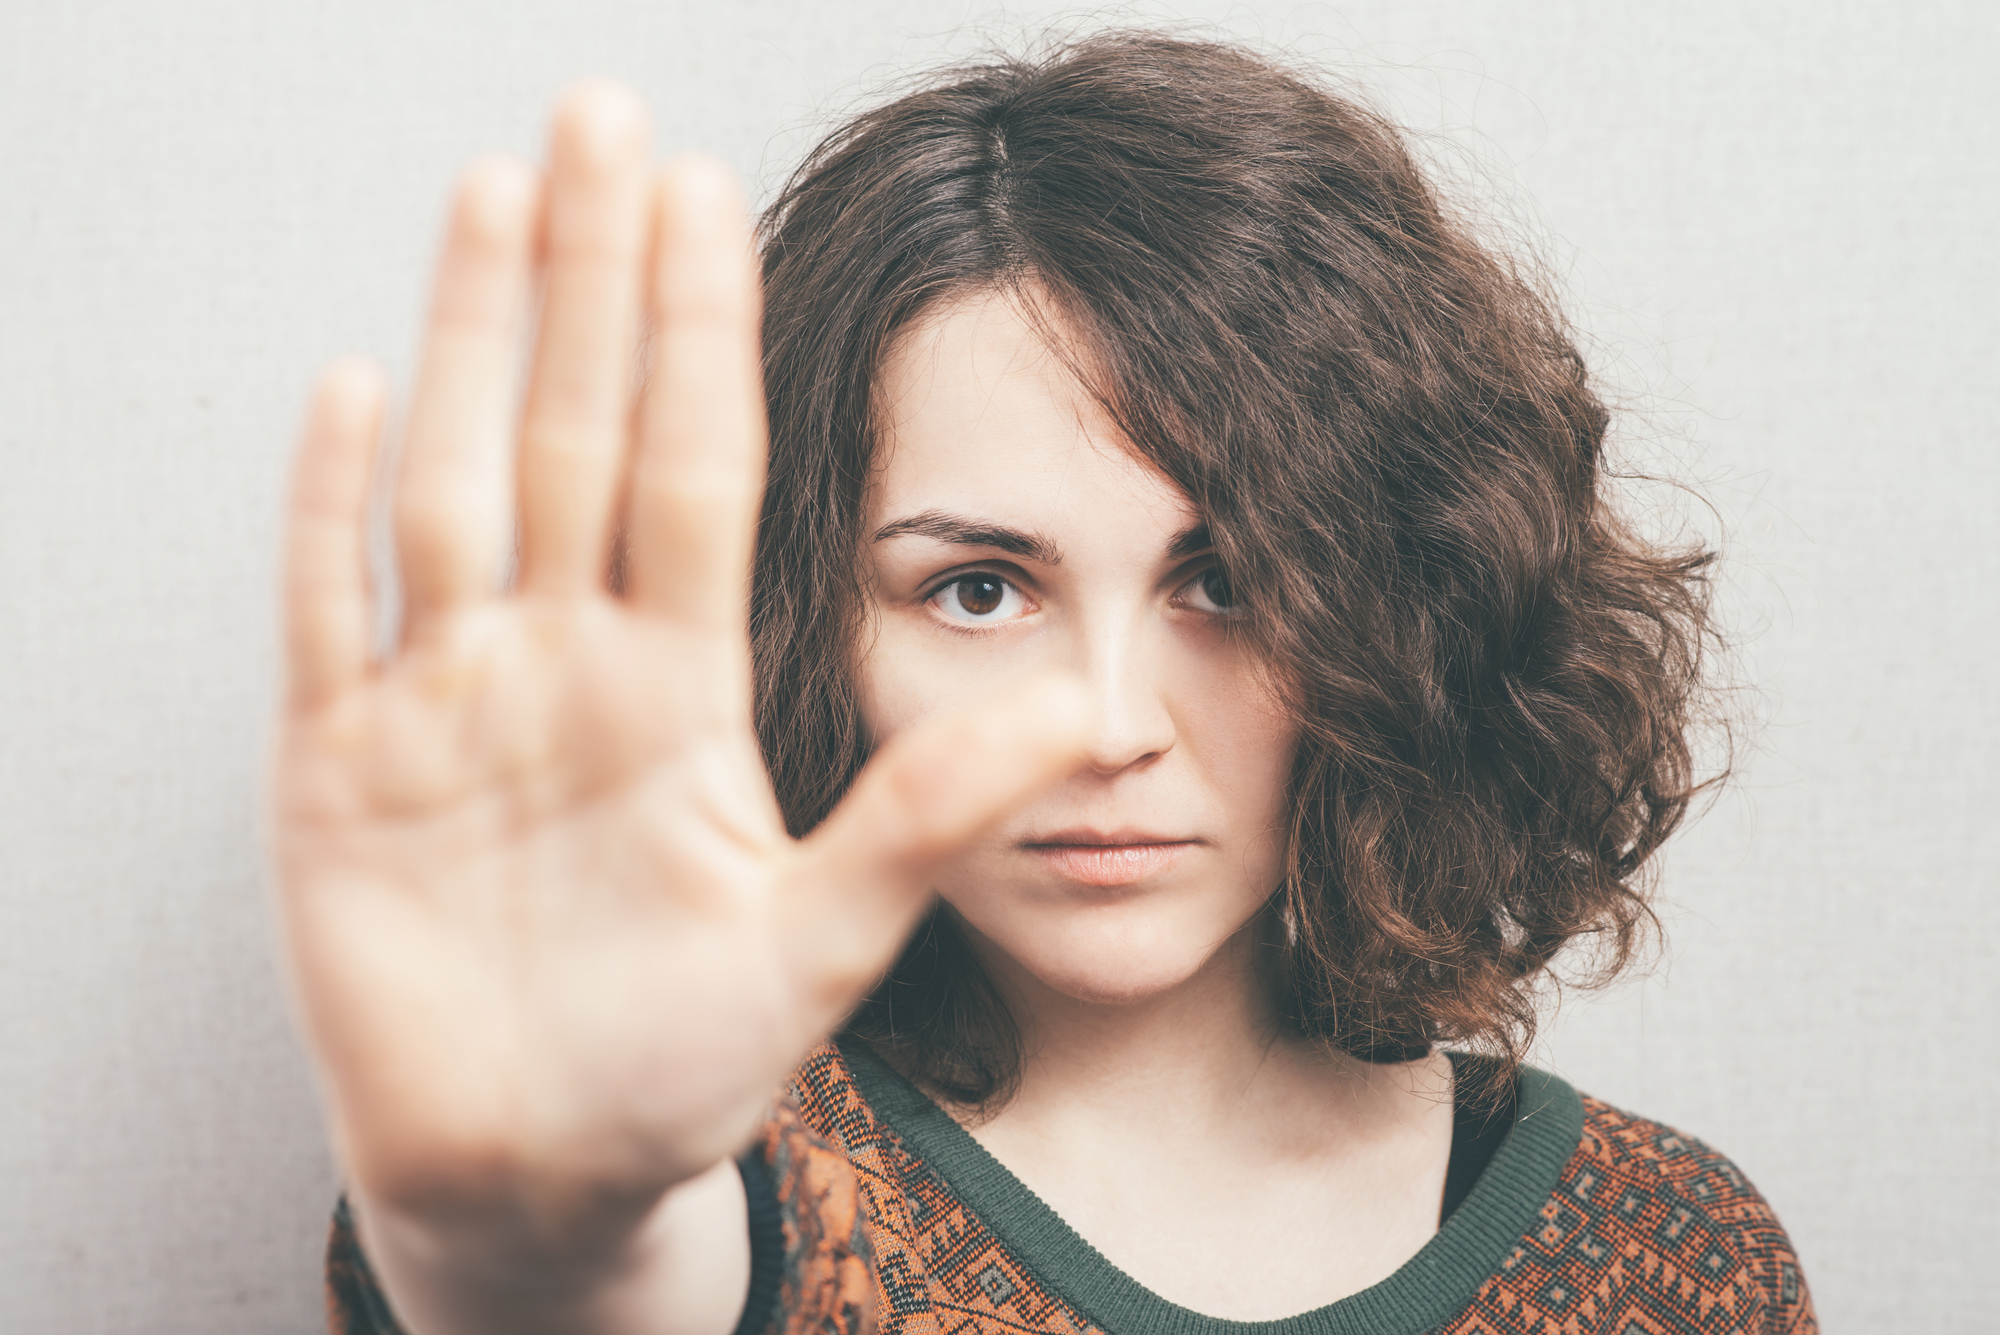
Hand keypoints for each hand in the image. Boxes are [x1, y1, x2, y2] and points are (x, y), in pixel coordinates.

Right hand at [275, 84, 1088, 1256]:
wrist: (540, 1171)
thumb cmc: (677, 1063)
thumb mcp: (822, 938)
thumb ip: (937, 814)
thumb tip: (1095, 709)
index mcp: (676, 687)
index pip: (692, 468)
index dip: (698, 335)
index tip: (712, 199)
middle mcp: (563, 663)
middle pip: (573, 432)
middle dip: (586, 279)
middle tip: (601, 121)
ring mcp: (446, 702)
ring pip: (456, 480)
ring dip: (472, 339)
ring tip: (497, 192)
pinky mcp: (336, 770)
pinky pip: (329, 610)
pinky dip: (329, 507)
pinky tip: (355, 385)